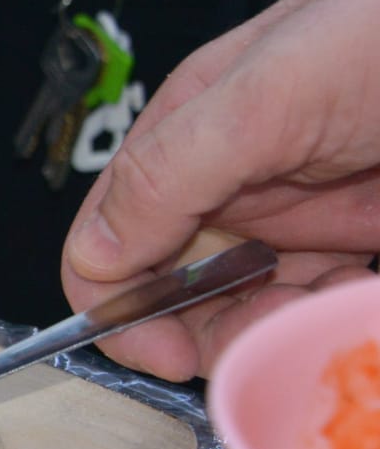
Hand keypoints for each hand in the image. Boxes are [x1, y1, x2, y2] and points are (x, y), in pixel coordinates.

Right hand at [60, 0, 379, 381]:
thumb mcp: (267, 95)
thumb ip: (169, 173)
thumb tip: (94, 256)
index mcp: (182, 141)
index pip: (108, 243)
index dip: (122, 308)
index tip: (167, 353)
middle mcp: (225, 183)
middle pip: (175, 292)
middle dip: (210, 329)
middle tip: (263, 339)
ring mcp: (290, 215)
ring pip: (247, 308)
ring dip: (274, 329)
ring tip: (325, 305)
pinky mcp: (349, 237)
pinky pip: (315, 301)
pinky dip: (328, 315)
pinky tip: (354, 296)